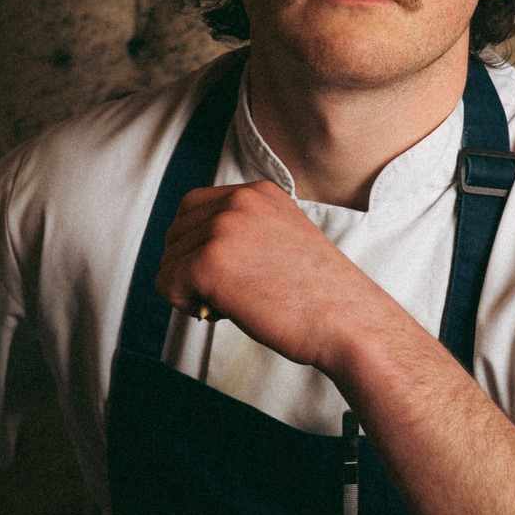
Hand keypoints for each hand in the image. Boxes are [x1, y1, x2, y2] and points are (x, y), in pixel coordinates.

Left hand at [153, 180, 401, 373]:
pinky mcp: (208, 262)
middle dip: (192, 267)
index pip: (193, 206)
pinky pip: (166, 284)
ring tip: (237, 302)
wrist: (347, 322)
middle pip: (176, 232)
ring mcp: (223, 229)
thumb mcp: (281, 240)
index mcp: (259, 192)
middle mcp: (239, 202)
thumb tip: (192, 251)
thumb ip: (243, 232)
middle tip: (233, 294)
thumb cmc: (320, 296)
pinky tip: (224, 312)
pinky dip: (185, 305)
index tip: (227, 272)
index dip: (197, 243)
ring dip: (191, 288)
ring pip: (169, 260)